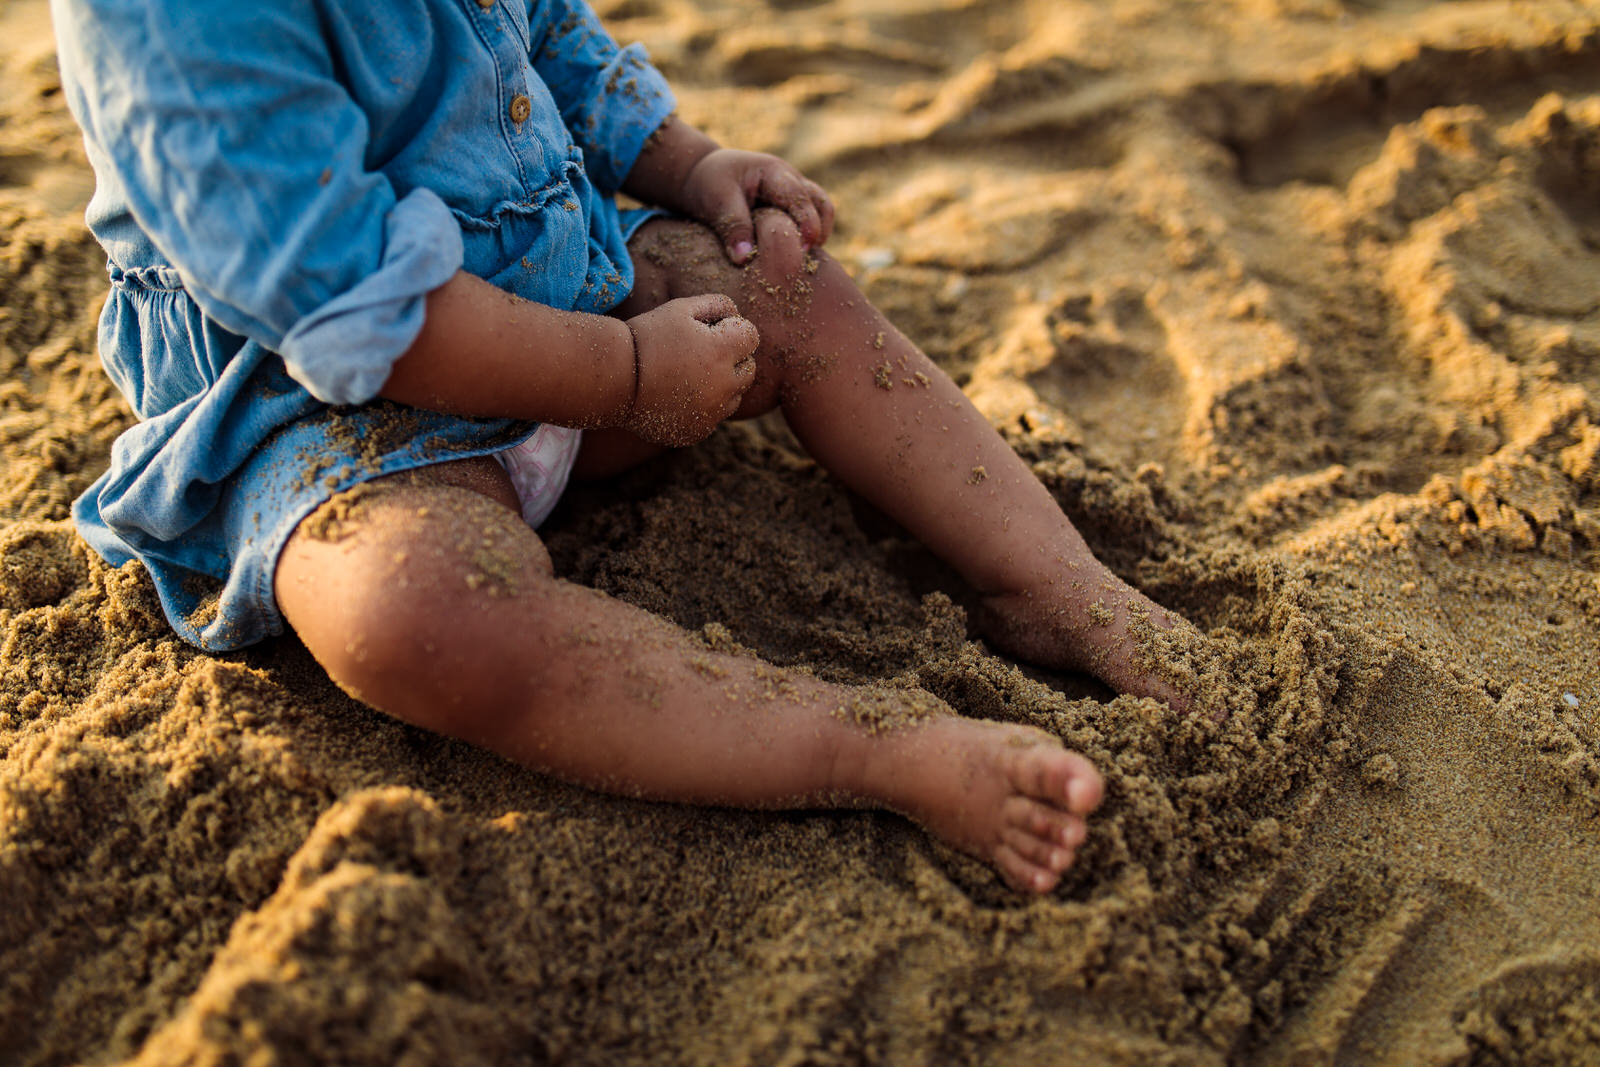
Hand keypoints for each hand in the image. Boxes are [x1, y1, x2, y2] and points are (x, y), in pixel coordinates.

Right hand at [618, 294, 758, 446]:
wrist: (614, 379)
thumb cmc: (647, 337)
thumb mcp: (681, 308)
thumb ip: (717, 305)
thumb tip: (737, 314)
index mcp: (723, 351)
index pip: (751, 336)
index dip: (732, 329)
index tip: (710, 330)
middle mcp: (725, 385)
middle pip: (749, 369)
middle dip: (733, 358)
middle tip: (700, 352)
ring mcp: (712, 413)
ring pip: (734, 396)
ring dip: (722, 384)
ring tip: (688, 374)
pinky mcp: (698, 432)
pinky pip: (714, 417)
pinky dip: (704, 407)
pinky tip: (678, 395)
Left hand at [679, 149, 834, 264]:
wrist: (703, 175)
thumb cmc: (709, 183)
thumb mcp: (717, 200)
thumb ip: (733, 227)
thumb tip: (744, 259)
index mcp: (775, 172)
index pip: (800, 197)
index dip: (806, 223)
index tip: (801, 250)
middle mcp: (792, 181)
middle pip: (822, 204)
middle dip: (817, 232)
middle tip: (802, 261)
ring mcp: (795, 194)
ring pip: (822, 213)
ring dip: (816, 237)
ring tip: (800, 262)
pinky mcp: (790, 209)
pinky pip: (809, 224)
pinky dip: (805, 240)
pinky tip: (790, 260)